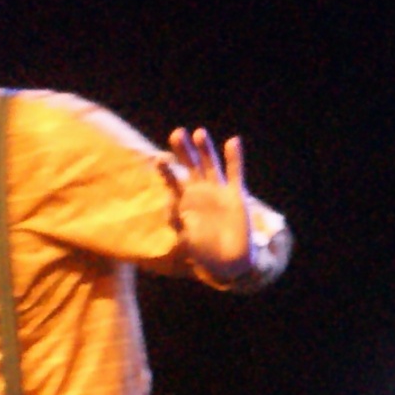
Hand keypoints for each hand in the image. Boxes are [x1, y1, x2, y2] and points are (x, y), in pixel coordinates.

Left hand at [164, 128, 254, 275]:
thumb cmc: (202, 251)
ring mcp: (218, 192)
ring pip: (210, 165)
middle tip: (177, 134)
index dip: (166, 170)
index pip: (172, 181)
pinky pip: (235, 173)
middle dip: (183, 151)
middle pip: (190, 166)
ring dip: (205, 149)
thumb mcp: (185, 238)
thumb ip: (177, 221)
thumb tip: (170, 205)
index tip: (160, 159)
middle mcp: (199, 192)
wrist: (228, 262)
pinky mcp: (235, 195)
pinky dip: (234, 158)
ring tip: (199, 133)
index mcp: (184, 202)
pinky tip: (232, 142)